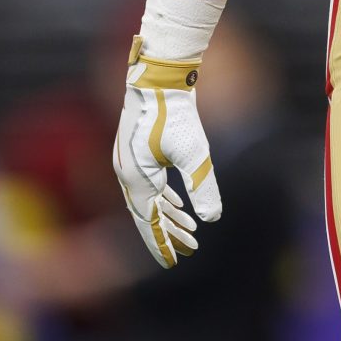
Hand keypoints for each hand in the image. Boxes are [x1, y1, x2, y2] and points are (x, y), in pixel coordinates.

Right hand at [112, 40, 221, 266]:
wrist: (158, 76)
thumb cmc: (176, 112)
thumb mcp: (195, 152)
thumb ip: (202, 186)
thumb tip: (213, 218)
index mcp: (136, 179)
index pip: (149, 222)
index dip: (162, 244)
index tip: (175, 263)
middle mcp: (127, 174)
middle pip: (148, 214)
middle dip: (169, 233)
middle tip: (190, 251)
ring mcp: (129, 162)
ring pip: (149, 199)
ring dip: (169, 216)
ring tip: (191, 231)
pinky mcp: (136, 151)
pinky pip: (149, 184)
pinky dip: (165, 197)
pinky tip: (179, 204)